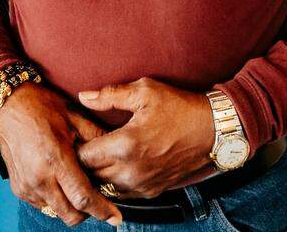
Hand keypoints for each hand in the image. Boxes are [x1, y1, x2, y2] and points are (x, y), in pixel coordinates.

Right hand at [0, 82, 122, 226]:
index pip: (83, 197)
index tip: (115, 217)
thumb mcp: (74, 116)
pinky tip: (58, 180)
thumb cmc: (41, 106)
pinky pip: (43, 204)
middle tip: (97, 197)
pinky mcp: (19, 188)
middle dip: (88, 212)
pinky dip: (55, 199)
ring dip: (71, 205)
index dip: (102, 211)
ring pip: (57, 212)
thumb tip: (117, 154)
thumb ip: (97, 137)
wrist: (8, 104)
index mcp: (55, 158)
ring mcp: (27, 185)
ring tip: (76, 183)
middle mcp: (39, 177)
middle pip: (71, 214)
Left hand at [75, 77, 214, 198]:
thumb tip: (83, 97)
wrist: (211, 131)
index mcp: (125, 145)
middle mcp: (131, 171)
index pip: (83, 156)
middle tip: (82, 144)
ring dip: (97, 173)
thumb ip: (110, 95)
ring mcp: (142, 184)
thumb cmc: (178, 107)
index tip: (75, 134)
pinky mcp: (151, 191)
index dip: (75, 145)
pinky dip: (114, 181)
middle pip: (90, 175)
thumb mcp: (144, 92)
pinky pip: (121, 192)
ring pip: (104, 187)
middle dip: (82, 161)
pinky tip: (115, 164)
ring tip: (97, 154)